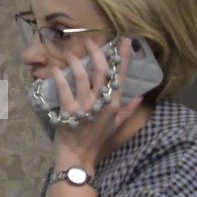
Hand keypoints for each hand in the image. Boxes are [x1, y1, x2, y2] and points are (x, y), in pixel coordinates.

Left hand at [49, 38, 143, 170]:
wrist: (78, 155)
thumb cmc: (96, 140)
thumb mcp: (116, 125)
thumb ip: (128, 109)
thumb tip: (140, 96)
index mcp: (114, 104)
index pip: (121, 76)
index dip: (123, 57)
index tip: (125, 40)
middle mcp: (101, 102)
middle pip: (102, 71)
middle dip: (96, 53)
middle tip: (89, 42)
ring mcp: (85, 106)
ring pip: (82, 76)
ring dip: (75, 61)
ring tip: (69, 54)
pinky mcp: (69, 110)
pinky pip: (64, 88)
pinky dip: (59, 76)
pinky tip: (55, 69)